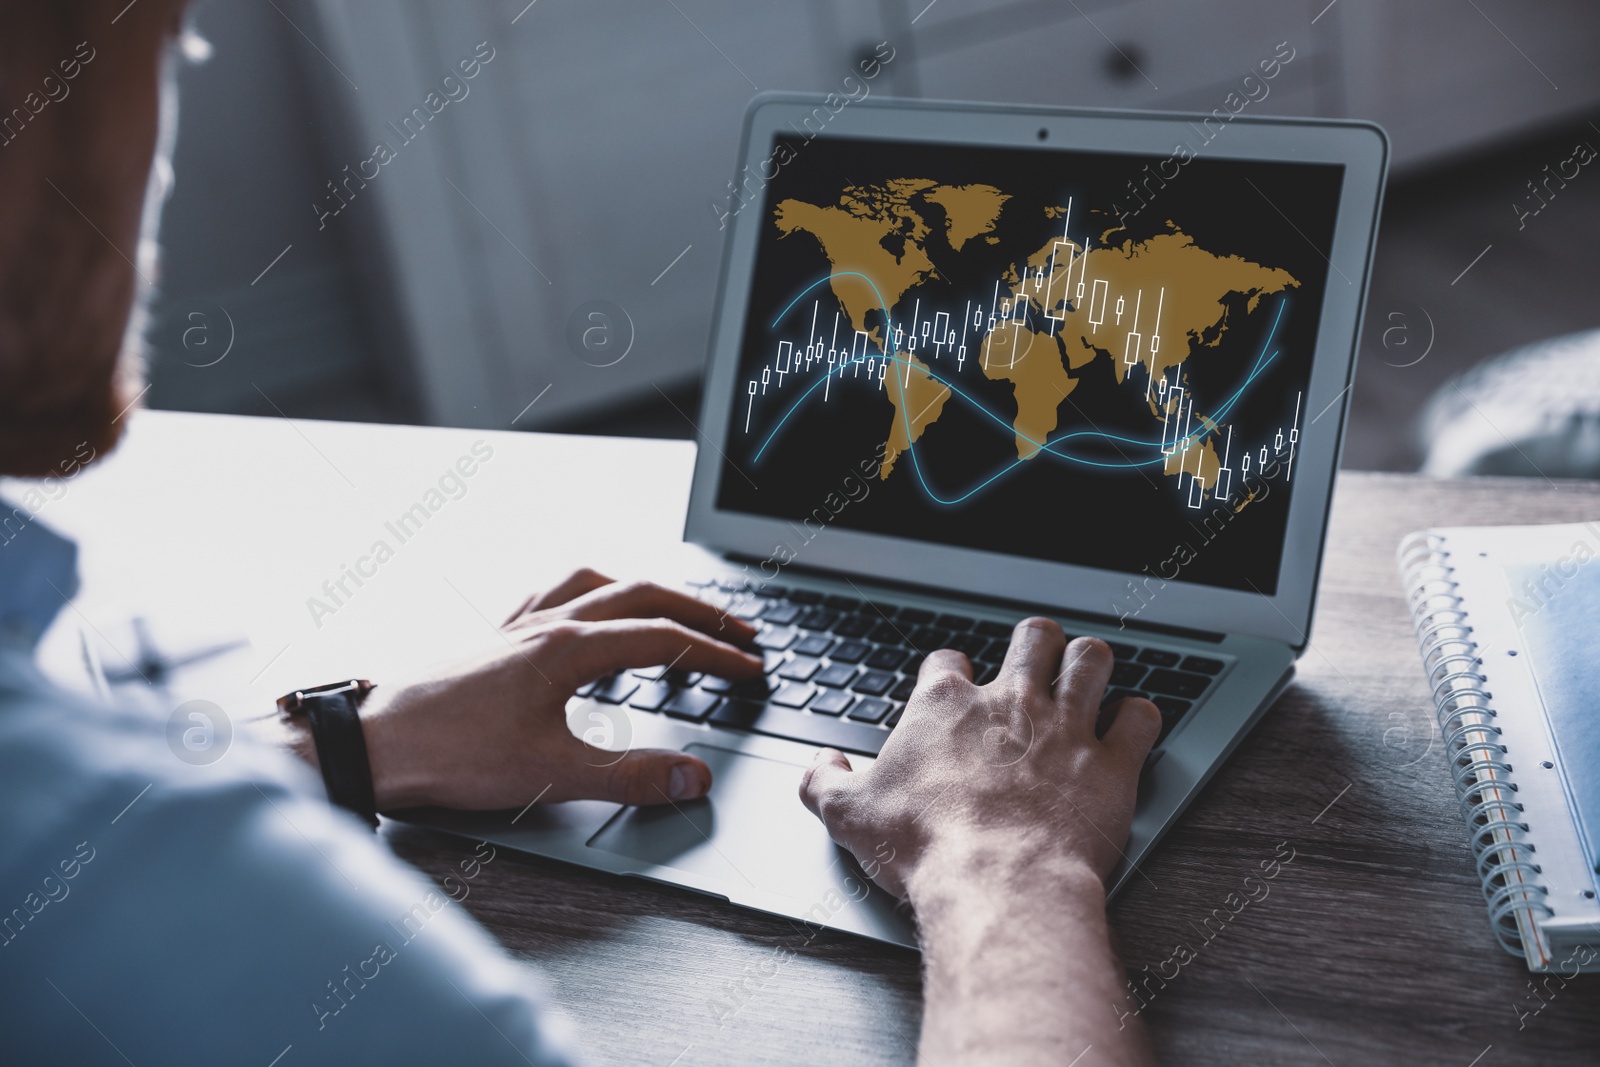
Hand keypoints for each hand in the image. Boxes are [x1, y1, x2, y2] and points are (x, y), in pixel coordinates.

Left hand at [354, 569, 762, 810]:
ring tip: (674, 608)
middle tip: (739, 632)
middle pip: (642, 595)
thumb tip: (695, 779)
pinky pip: (551, 594)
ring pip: (597, 583)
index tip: (752, 668)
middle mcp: (546, 625)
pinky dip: (587, 593)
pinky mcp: (493, 639)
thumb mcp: (551, 774)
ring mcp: (517, 626)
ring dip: (645, 590)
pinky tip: (586, 612)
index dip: (716, 654)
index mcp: (568, 649)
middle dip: (698, 611)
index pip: (665, 639)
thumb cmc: (449, 754)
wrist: (373, 744)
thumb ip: (631, 778)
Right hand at [799, 619, 1160, 898]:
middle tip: (1035, 661)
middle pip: (1033, 638)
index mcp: (945, 706)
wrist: (996, 882)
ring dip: (1091, 664)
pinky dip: (1140, 718)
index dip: (951, 670)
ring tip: (1087, 673)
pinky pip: (1141, 718)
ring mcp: (1066, 728)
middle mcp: (1010, 702)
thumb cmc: (925, 846)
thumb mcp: (847, 816)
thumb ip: (823, 782)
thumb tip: (818, 766)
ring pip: (1092, 660)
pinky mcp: (1113, 764)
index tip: (953, 687)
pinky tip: (1132, 725)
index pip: (948, 659)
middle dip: (1036, 644)